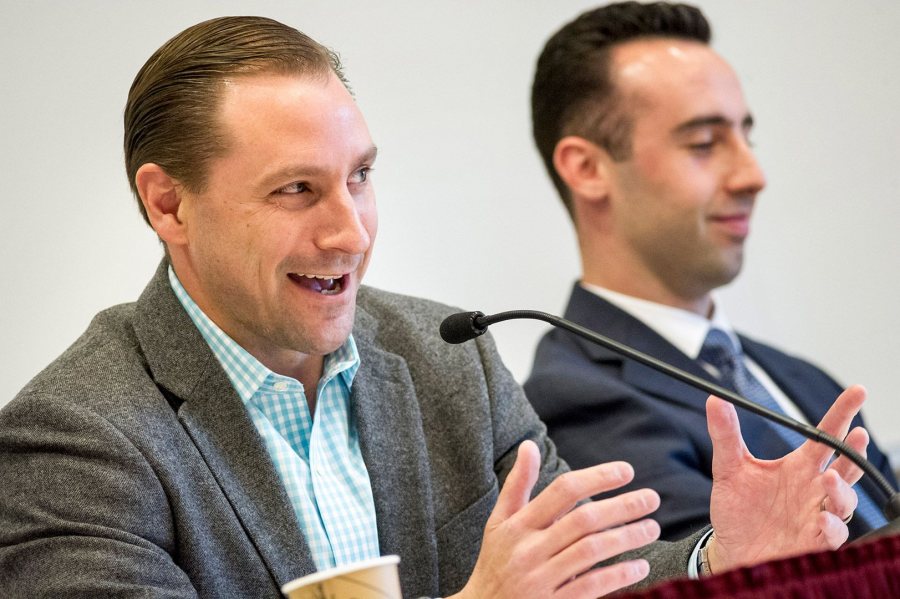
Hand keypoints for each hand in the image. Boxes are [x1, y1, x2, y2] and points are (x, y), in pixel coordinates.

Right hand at [450, 440, 659, 598]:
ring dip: (626, 538)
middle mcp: (529, 549)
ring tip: (651, 528)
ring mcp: (541, 578)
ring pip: (591, 552)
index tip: (627, 471)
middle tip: (651, 498)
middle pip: (583, 520)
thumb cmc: (495, 561)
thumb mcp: (498, 522)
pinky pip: (591, 587)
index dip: (597, 478)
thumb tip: (529, 445)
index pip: (563, 491)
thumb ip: (517, 484)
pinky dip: (619, 576)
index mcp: (518, 524)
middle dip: (622, 507)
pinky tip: (641, 566)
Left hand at [705, 385, 868, 571]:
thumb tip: (716, 399)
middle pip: (845, 466)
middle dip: (855, 451)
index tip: (857, 392)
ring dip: (841, 489)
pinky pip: (832, 534)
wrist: (730, 549)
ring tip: (828, 477)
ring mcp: (816, 515)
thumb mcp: (728, 468)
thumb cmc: (737, 508)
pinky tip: (822, 519)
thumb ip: (726, 435)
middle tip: (856, 435)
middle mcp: (813, 489)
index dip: (842, 413)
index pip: (825, 435)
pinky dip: (830, 526)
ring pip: (844, 500)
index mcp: (798, 467)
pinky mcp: (812, 542)